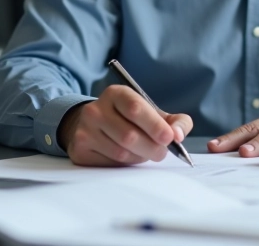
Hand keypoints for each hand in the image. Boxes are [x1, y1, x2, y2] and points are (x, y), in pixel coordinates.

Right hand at [58, 84, 192, 166]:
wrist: (94, 126)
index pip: (136, 108)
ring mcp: (85, 130)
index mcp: (116, 94)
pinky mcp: (80, 149)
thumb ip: (175, 121)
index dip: (155, 125)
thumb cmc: (130, 119)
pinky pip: (109, 163)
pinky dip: (125, 164)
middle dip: (152, 148)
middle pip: (129, 135)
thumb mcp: (153, 113)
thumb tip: (179, 135)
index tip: (169, 138)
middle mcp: (96, 109)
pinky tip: (127, 156)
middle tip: (161, 152)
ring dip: (139, 157)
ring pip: (121, 152)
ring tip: (143, 152)